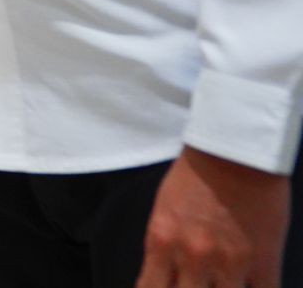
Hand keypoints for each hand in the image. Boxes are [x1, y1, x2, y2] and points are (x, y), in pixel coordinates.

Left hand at [136, 147, 288, 287]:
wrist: (235, 152)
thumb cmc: (197, 173)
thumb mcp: (164, 210)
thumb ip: (164, 246)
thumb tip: (165, 274)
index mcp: (162, 241)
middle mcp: (192, 257)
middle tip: (197, 284)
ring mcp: (230, 264)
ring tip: (222, 283)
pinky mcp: (264, 263)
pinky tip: (250, 285)